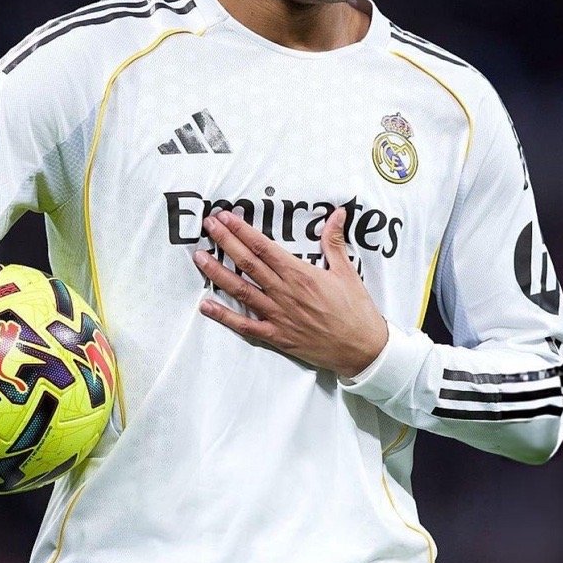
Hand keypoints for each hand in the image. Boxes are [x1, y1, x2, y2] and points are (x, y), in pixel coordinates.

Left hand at [193, 206, 387, 377]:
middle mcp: (285, 292)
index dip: (242, 230)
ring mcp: (278, 315)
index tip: (226, 217)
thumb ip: (335, 241)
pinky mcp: (276, 336)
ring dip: (218, 273)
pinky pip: (244, 325)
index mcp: (301, 274)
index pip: (264, 247)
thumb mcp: (347, 271)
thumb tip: (337, 213)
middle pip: (248, 263)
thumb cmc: (356, 310)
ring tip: (200, 258)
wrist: (362, 348)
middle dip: (226, 242)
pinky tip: (206, 305)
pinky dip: (224, 316)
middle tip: (208, 226)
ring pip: (241, 290)